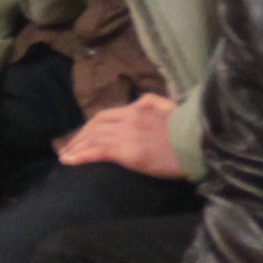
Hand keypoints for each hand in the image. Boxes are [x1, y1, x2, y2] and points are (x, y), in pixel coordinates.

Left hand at [56, 92, 182, 176]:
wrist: (198, 141)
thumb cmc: (189, 129)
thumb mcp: (171, 108)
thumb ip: (155, 103)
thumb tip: (144, 102)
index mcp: (139, 107)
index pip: (107, 114)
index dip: (92, 125)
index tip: (84, 134)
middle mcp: (129, 117)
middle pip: (95, 124)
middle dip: (80, 135)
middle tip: (69, 147)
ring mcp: (126, 133)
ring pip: (93, 137)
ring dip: (76, 146)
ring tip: (64, 156)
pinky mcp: (126, 151)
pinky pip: (97, 151)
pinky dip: (80, 154)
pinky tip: (69, 160)